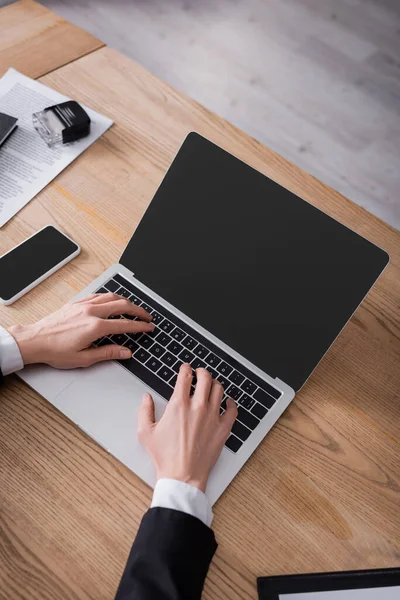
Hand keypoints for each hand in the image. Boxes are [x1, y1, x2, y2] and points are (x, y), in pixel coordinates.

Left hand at [8, 292, 154, 368]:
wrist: (35, 341)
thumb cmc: (55, 351)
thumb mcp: (84, 358)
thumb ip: (108, 353)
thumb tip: (125, 352)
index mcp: (95, 327)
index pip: (125, 324)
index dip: (140, 326)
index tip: (149, 327)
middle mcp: (91, 312)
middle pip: (122, 305)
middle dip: (138, 310)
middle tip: (147, 316)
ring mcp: (83, 305)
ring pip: (111, 296)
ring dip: (126, 301)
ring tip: (133, 307)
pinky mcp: (76, 303)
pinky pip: (98, 295)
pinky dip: (110, 297)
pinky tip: (112, 301)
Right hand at [138, 364, 237, 491]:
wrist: (182, 475)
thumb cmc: (165, 456)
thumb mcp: (146, 432)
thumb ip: (145, 411)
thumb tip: (146, 397)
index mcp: (178, 405)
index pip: (185, 377)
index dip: (185, 369)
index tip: (185, 368)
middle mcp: (197, 407)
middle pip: (205, 378)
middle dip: (201, 372)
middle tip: (199, 372)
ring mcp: (212, 416)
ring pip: (219, 389)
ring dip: (214, 384)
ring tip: (211, 385)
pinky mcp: (223, 428)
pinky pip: (232, 409)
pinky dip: (231, 403)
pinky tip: (228, 402)